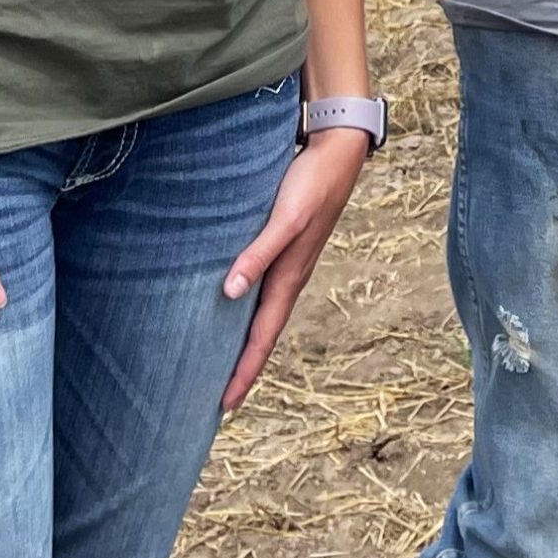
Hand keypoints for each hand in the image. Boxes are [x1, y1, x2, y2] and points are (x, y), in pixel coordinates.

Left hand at [221, 129, 369, 409]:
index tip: (224, 405)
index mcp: (290, 278)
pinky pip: (262, 291)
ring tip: (222, 363)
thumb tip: (229, 293)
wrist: (338, 151)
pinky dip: (247, 310)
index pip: (262, 337)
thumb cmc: (311, 184)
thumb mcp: (286, 220)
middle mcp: (289, 278)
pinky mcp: (285, 247)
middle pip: (262, 334)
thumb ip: (259, 254)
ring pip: (263, 315)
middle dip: (243, 368)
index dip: (243, 371)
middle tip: (218, 400)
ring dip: (245, 342)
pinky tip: (233, 307)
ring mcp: (289, 264)